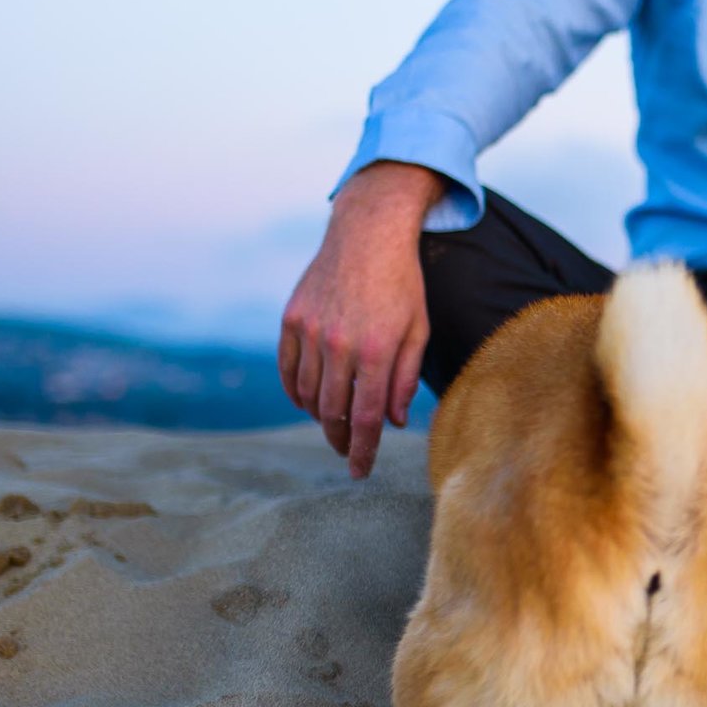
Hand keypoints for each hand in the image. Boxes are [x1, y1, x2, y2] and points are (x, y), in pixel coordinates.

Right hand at [279, 165, 434, 478]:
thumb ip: (405, 379)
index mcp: (378, 350)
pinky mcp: (291, 319)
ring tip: (334, 424)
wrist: (368, 234)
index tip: (361, 472)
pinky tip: (309, 400)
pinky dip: (297, 392)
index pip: (365, 418)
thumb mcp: (419, 330)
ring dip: (321, 417)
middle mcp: (340, 343)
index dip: (362, 451)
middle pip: (333, 413)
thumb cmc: (403, 284)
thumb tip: (395, 422)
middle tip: (348, 452)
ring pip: (308, 395)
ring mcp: (311, 330)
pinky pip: (288, 370)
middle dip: (340, 440)